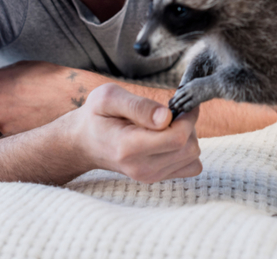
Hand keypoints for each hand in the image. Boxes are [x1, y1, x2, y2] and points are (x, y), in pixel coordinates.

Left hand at [0, 60, 93, 134]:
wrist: (71, 95)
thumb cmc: (49, 78)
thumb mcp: (22, 67)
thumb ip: (1, 76)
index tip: (3, 97)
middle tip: (16, 107)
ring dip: (5, 122)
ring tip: (26, 114)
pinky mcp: (9, 135)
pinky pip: (6, 135)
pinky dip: (16, 131)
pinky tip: (30, 122)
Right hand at [70, 83, 201, 182]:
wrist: (83, 143)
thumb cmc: (96, 116)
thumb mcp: (108, 97)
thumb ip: (138, 106)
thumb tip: (166, 117)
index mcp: (128, 147)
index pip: (177, 138)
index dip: (188, 117)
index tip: (182, 101)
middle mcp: (141, 168)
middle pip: (189, 149)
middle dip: (189, 125)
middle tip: (173, 111)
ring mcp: (150, 177)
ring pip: (193, 158)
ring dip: (189, 137)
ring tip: (168, 124)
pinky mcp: (157, 178)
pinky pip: (190, 167)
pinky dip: (186, 150)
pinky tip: (170, 137)